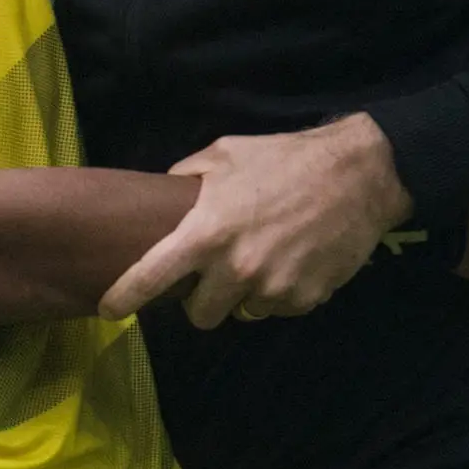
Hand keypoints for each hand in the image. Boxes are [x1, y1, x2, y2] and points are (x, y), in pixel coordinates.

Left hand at [99, 114, 409, 326]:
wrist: (359, 175)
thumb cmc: (284, 159)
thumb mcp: (225, 153)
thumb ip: (187, 176)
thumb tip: (164, 194)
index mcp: (206, 232)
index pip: (152, 277)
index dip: (125, 297)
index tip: (109, 310)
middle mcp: (235, 269)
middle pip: (200, 316)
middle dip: (204, 300)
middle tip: (217, 273)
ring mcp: (272, 289)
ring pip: (241, 314)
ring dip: (244, 296)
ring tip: (262, 258)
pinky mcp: (305, 300)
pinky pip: (278, 309)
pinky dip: (280, 293)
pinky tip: (293, 260)